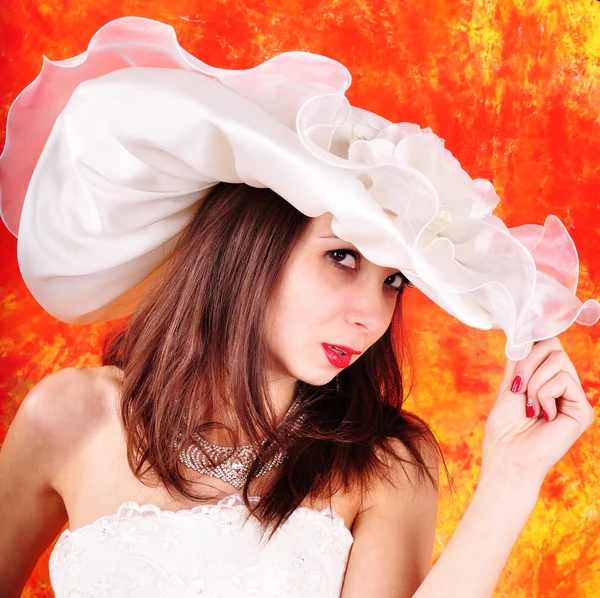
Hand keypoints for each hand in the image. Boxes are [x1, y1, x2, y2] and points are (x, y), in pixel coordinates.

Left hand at [481, 337, 594, 489]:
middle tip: (518, 388)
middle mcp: (564, 387)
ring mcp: (575, 398)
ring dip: (533, 381)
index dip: (534, 343)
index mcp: (547, 380)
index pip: (548, 344)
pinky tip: (542, 414)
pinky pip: (564, 379)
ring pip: (559, 360)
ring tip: (529, 406)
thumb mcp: (509, 385)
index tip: (519, 349)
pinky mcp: (583, 410)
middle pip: (554, 346)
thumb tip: (523, 333)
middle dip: (527, 363)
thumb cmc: (505, 428)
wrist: (507, 456)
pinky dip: (544, 393)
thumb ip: (519, 361)